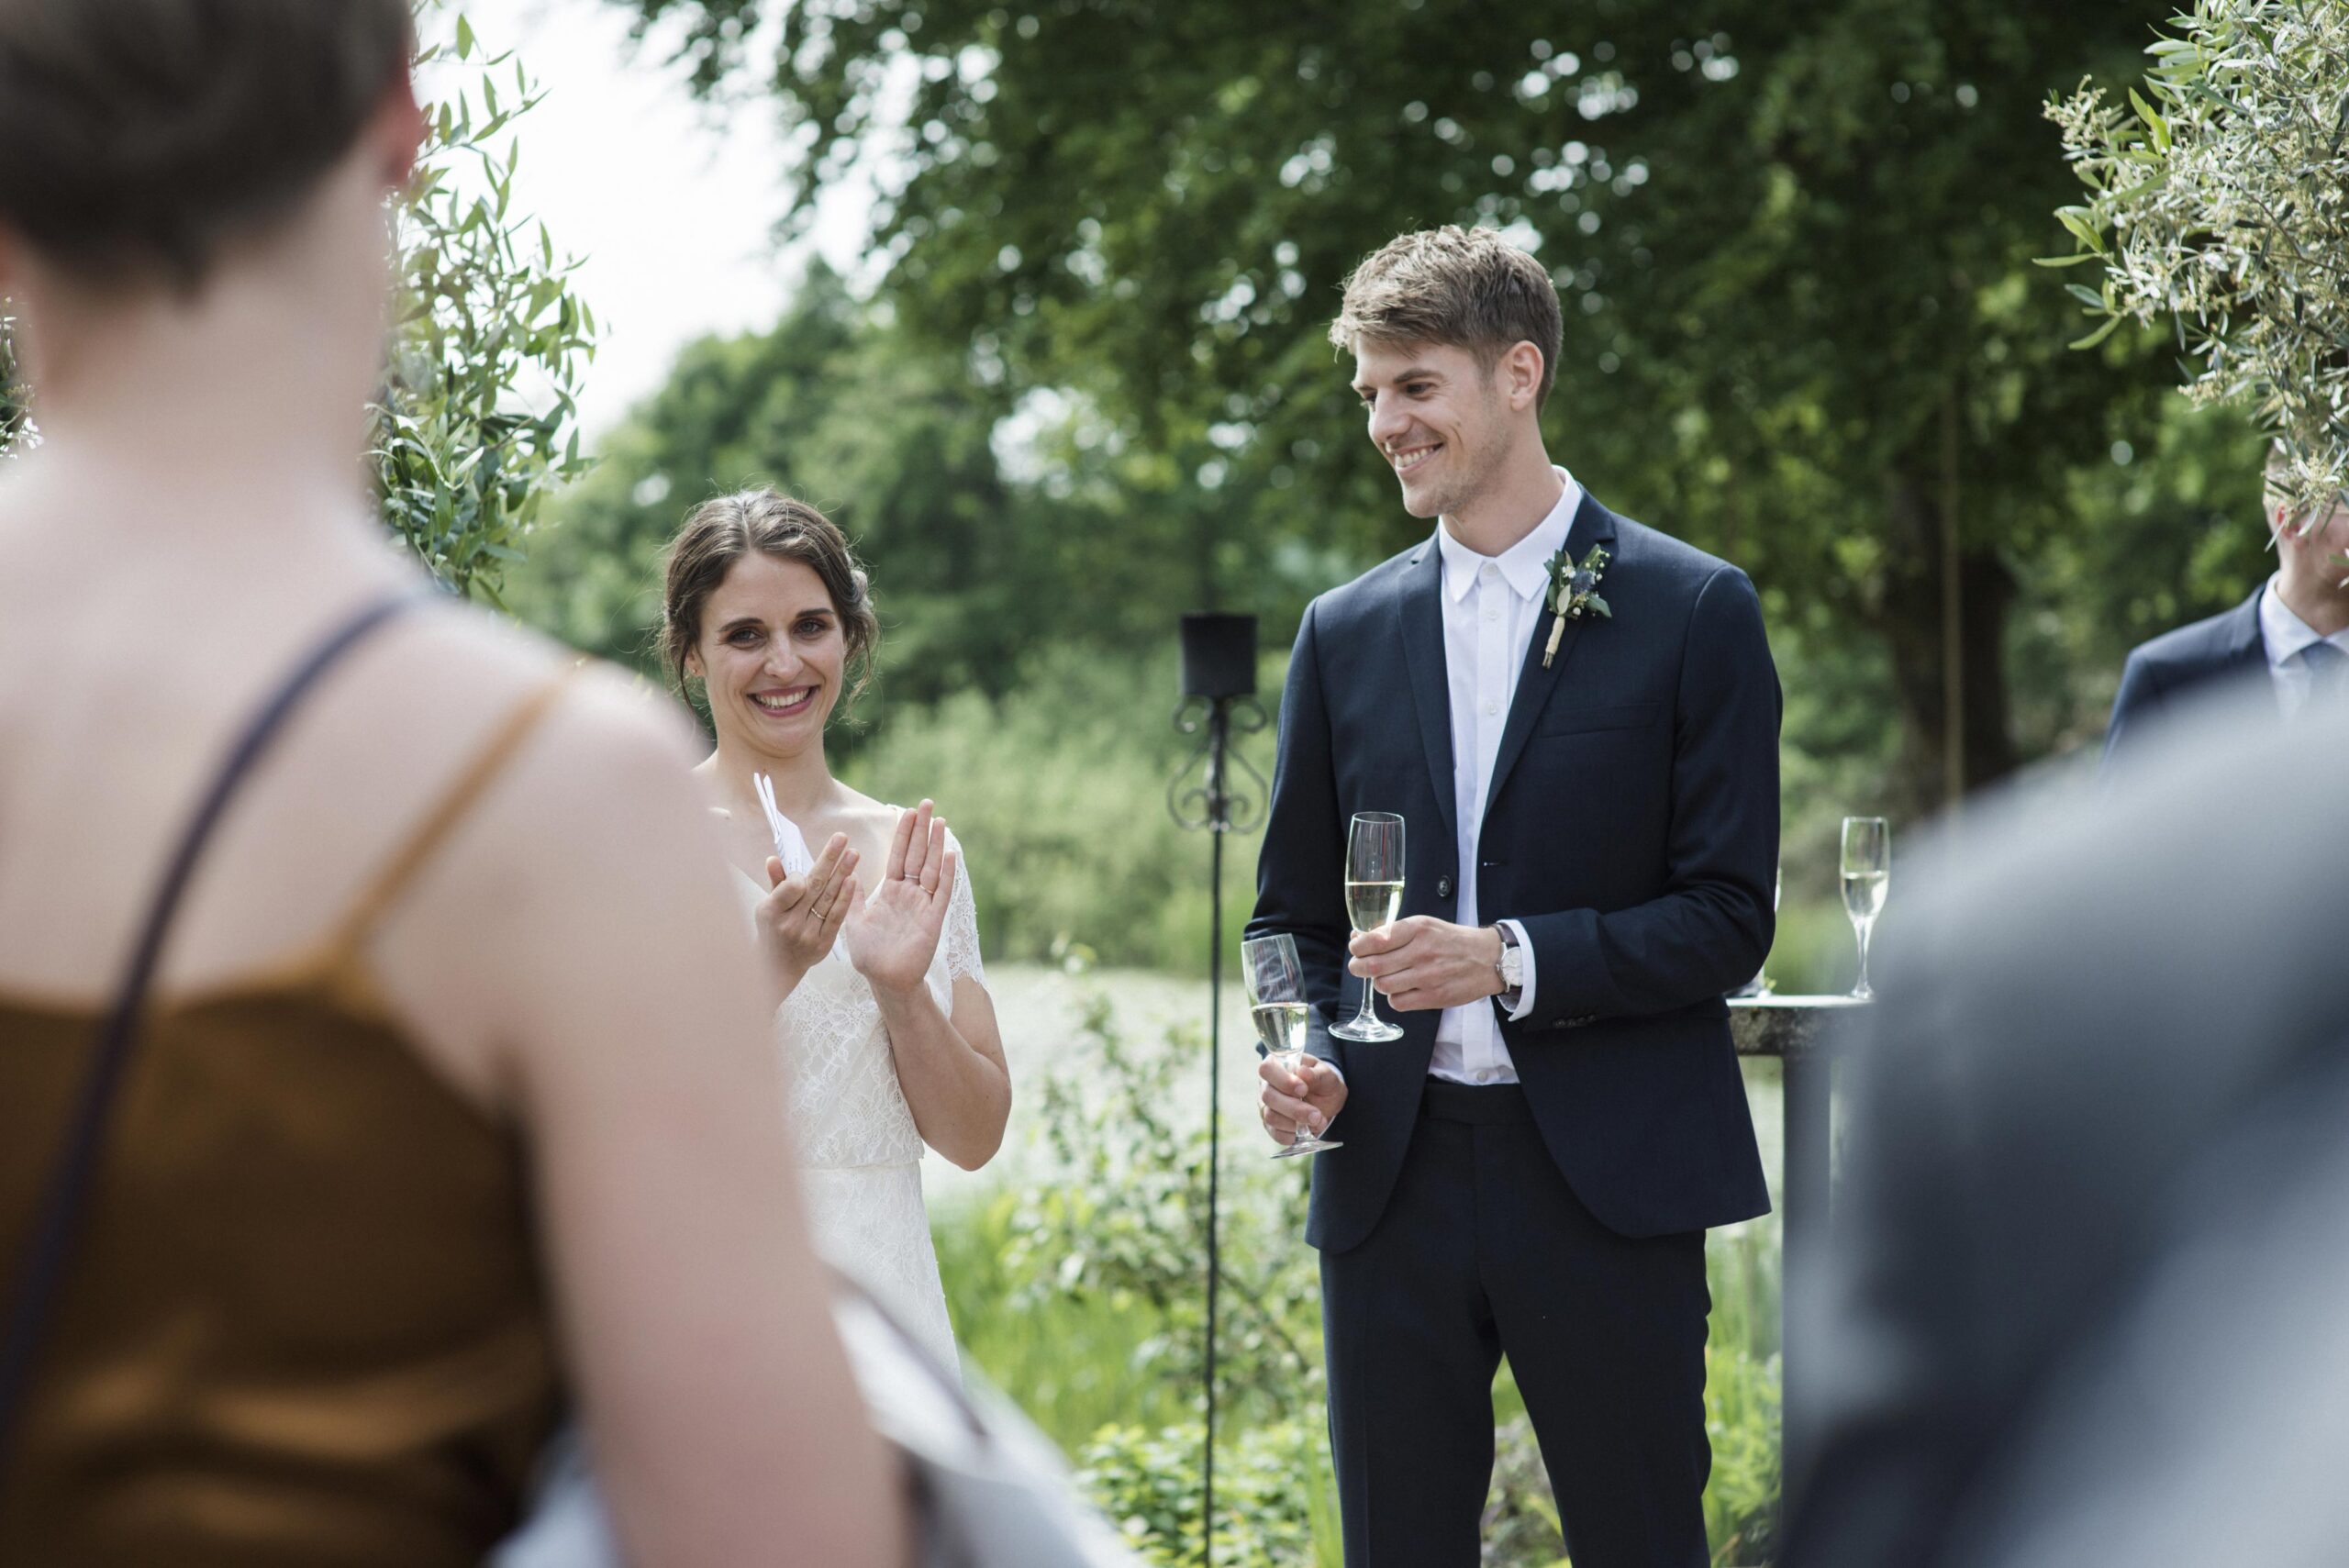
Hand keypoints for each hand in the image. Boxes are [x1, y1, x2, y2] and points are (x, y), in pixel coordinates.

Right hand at [754, 832, 857, 994]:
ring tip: (853, 854)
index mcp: (771, 912)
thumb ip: (776, 883)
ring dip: (842, 873)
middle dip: (829, 860)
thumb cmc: (772, 931)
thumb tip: (774, 858)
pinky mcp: (823, 944)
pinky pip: (836, 917)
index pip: (791, 887)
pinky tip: (853, 880)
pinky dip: (845, 898)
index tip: (808, 865)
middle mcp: (790, 924)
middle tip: (842, 838)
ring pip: (828, 899)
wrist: (776, 969)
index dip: (802, 874)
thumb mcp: (766, 907)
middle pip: (813, 887)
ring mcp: (808, 935)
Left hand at [843, 801, 956, 995]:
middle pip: (917, 855)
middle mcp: (909, 895)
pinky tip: (950, 854)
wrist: (885, 980)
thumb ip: (853, 897)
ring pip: (931, 868)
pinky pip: (941, 893)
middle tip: (927, 803)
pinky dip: (946, 874)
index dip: (903, 834)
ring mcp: (923, 905)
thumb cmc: (870, 955)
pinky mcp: (933, 919)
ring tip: (939, 821)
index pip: (898, 856)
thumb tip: (847, 874)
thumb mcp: (854, 921)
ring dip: (935, 845)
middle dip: (921, 829)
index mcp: (891, 893)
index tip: (907, 811)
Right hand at [1259, 1053, 1346, 1147]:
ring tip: (1318, 1121)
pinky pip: (1276, 1133)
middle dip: (1295, 1108)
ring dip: (1296, 1123)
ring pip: (1271, 1117)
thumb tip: (1302, 1071)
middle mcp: (1266, 1086)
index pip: (1267, 1069)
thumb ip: (1317, 1074)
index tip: (1303, 1089)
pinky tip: (1307, 1131)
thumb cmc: (1324, 1083)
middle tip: (1317, 1114)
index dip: (1283, 1080)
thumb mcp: (1327, 1076)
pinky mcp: (1271, 1126)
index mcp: (1277, 1066)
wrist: (1327, 1101)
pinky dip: (1293, 1135)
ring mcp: (1266, 1107)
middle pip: (1268, 1097)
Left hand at [1348, 917, 1503, 1011]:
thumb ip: (1392, 932)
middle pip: (1374, 966)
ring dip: (1378, 982)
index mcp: (1419, 929)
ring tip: (1386, 976)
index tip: (1356, 949)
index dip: (1358, 947)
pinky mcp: (1434, 997)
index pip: (1376, 940)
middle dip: (1358, 967)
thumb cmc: (1451, 940)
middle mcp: (1422, 952)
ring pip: (1383, 985)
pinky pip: (1397, 1002)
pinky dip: (1394, 997)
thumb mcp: (1424, 925)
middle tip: (1358, 966)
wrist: (1488, 959)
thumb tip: (1357, 939)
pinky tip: (1401, 989)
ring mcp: (1428, 977)